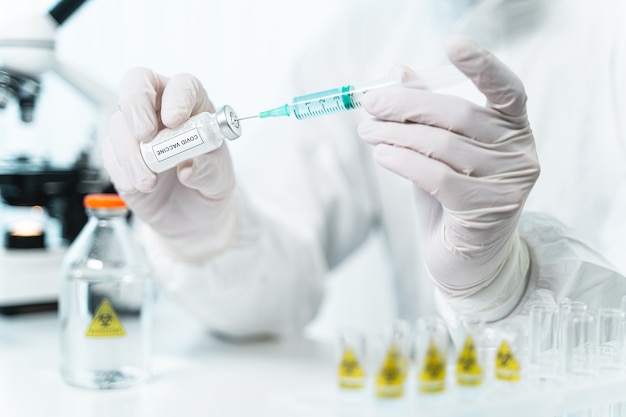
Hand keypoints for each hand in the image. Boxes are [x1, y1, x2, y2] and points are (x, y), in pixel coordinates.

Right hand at [103, 67, 237, 259]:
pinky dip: (122, 170)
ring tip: (149, 182)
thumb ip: (208, 170)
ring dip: (131, 153)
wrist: (194, 215)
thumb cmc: (210, 184)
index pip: (182, 85)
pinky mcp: (119, 154)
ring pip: (119, 123)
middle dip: (136, 106)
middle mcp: (161, 110)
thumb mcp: (220, 180)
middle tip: (145, 135)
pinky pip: (110, 153)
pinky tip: (137, 186)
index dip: (177, 97)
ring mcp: (137, 130)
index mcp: (193, 106)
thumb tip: (188, 167)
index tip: (175, 120)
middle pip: (137, 84)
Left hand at [358, 36, 539, 305]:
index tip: (453, 44)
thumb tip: (402, 72)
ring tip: (366, 131)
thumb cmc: (454, 198)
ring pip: (441, 145)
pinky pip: (434, 175)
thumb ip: (428, 115)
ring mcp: (506, 184)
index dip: (482, 65)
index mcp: (514, 130)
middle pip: (459, 114)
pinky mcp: (484, 211)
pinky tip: (381, 155)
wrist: (468, 260)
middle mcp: (519, 153)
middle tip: (370, 105)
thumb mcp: (441, 152)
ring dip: (394, 134)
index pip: (508, 89)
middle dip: (406, 105)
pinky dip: (401, 160)